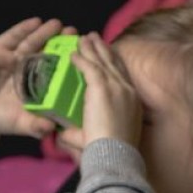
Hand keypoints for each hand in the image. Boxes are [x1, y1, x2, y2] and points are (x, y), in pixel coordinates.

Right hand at [0, 17, 62, 139]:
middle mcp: (26, 68)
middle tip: (74, 32)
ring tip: (58, 24)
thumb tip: (53, 129)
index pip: (55, 69)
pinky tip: (35, 22)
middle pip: (46, 51)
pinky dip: (22, 29)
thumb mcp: (23, 123)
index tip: (82, 53)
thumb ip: (37, 125)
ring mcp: (12, 58)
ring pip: (31, 41)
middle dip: (59, 41)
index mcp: (36, 84)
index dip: (67, 61)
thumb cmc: (1, 119)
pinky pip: (12, 37)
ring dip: (45, 32)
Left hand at [60, 32, 141, 152]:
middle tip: (96, 38)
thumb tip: (60, 134)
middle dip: (104, 50)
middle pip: (115, 63)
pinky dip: (80, 58)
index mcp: (132, 101)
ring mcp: (116, 86)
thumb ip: (79, 131)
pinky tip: (72, 54)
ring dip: (92, 48)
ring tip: (85, 38)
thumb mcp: (102, 136)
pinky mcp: (102, 87)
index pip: (122, 75)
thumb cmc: (110, 152)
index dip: (114, 64)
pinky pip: (89, 66)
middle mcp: (127, 90)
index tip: (107, 56)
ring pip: (103, 60)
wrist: (114, 154)